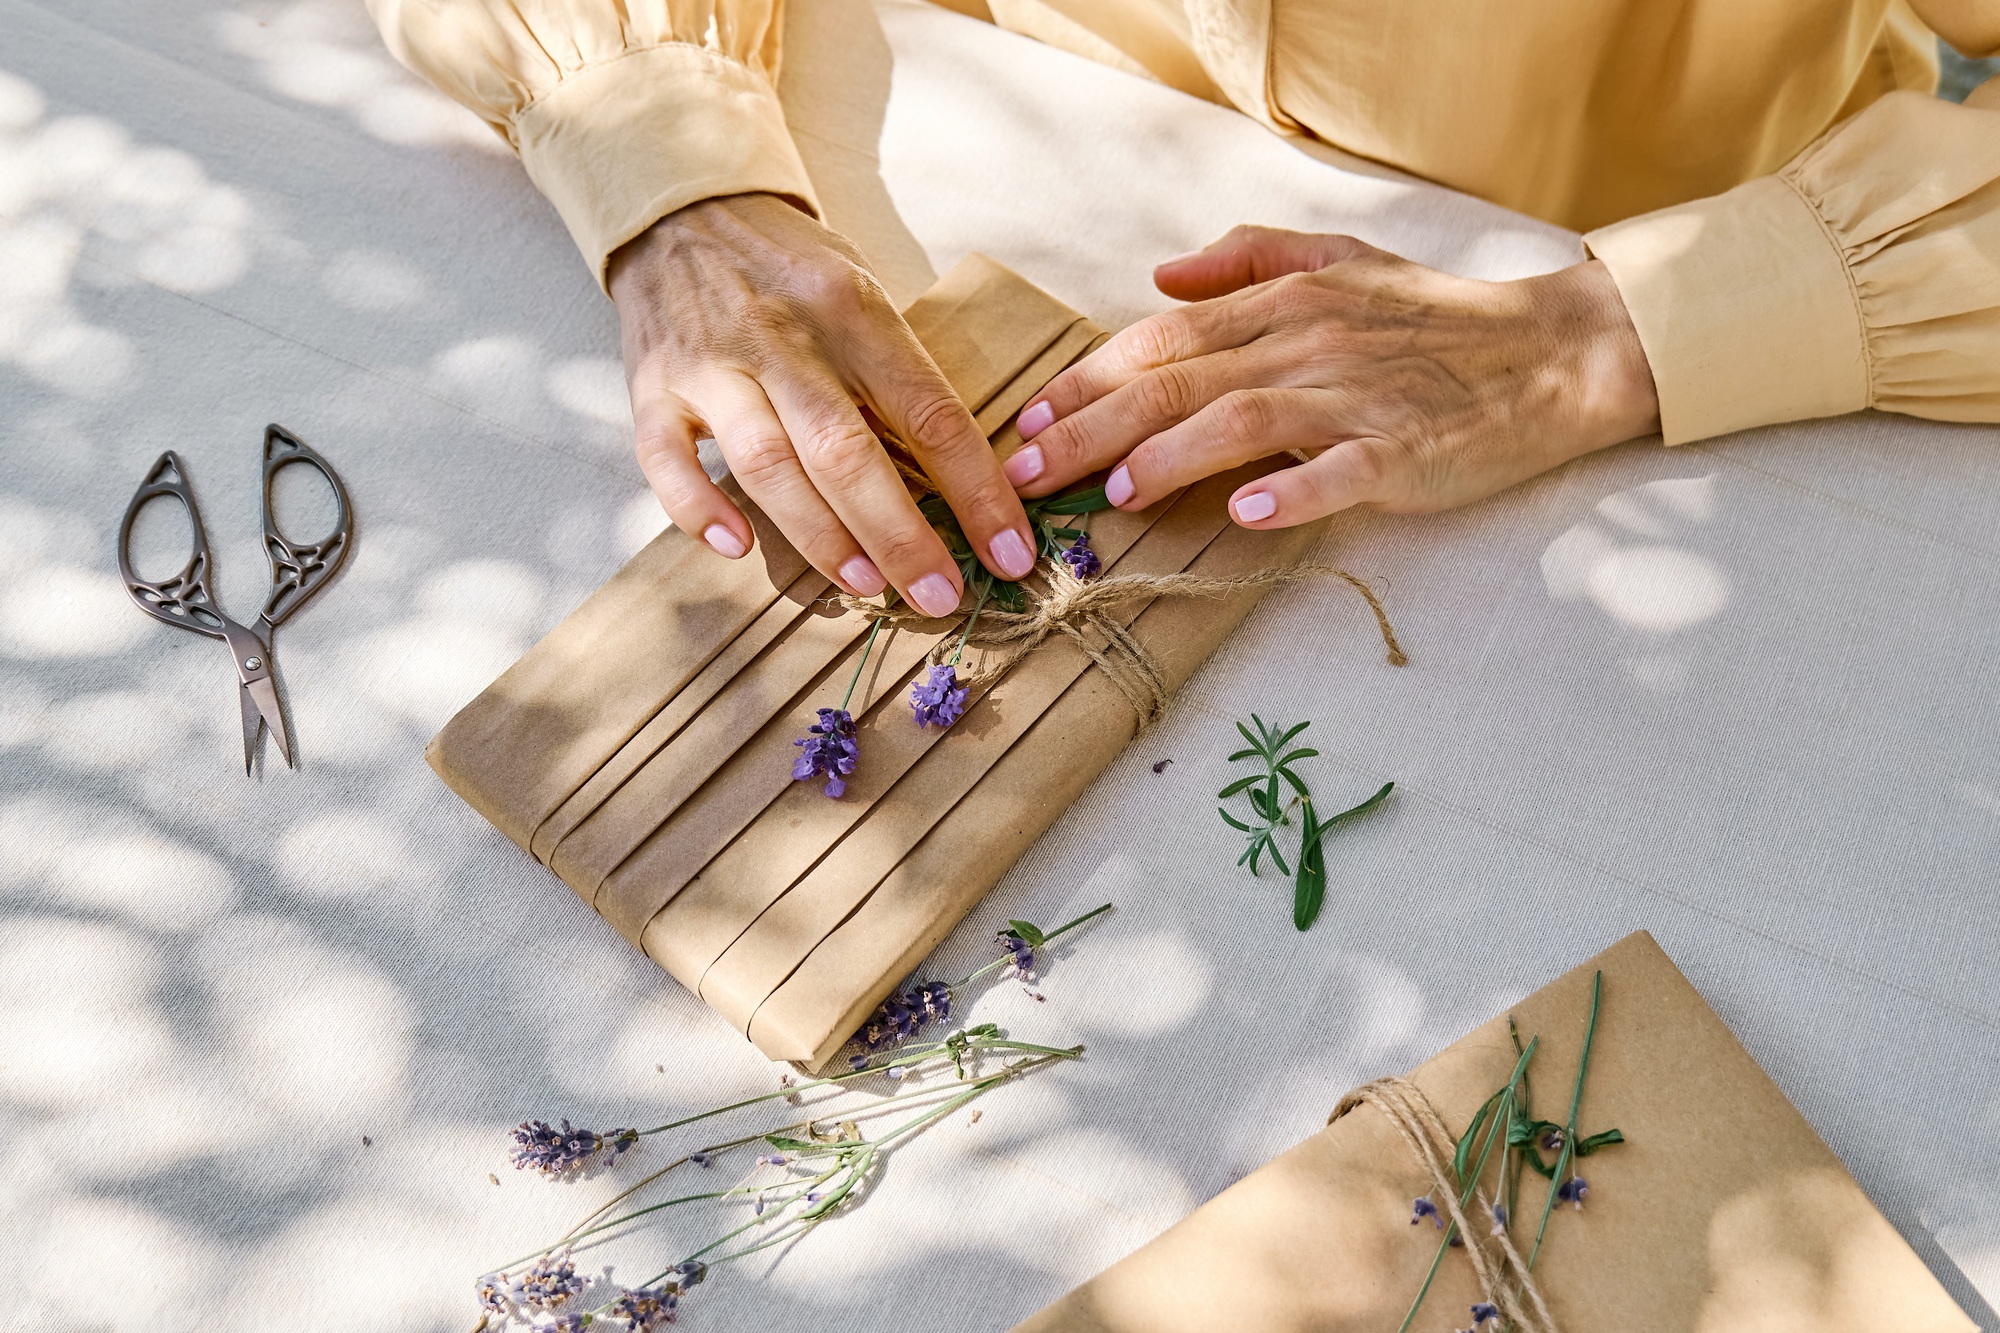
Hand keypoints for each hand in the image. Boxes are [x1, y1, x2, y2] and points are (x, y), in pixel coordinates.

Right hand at [607, 192, 1035, 616]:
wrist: (682, 208)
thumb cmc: (792, 272)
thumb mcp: (861, 295)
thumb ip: (896, 377)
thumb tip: (963, 484)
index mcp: (853, 311)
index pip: (928, 413)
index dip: (976, 491)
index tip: (1009, 554)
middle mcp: (782, 337)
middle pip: (846, 452)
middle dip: (900, 535)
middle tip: (941, 596)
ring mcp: (711, 364)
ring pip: (767, 465)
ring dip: (820, 536)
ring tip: (867, 587)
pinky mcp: (653, 387)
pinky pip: (666, 461)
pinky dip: (698, 510)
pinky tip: (737, 548)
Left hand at [1002, 227, 1659, 526]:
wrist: (1552, 351)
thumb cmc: (1436, 319)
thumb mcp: (1343, 261)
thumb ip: (1250, 258)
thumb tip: (1165, 271)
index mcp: (1284, 305)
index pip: (1163, 336)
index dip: (1089, 378)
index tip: (1030, 421)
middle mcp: (1308, 343)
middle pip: (1179, 380)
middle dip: (1090, 427)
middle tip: (1026, 475)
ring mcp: (1357, 398)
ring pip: (1243, 417)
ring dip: (1171, 456)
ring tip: (1114, 492)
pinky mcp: (1406, 450)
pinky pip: (1342, 470)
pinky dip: (1294, 490)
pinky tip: (1248, 514)